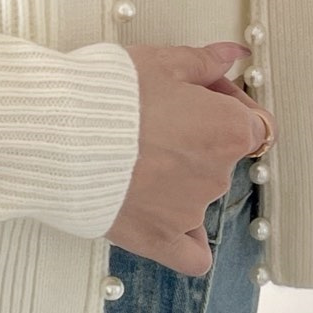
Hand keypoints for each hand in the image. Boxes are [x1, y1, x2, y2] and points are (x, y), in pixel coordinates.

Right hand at [107, 42, 275, 275]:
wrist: (59, 137)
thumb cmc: (108, 96)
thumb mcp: (160, 62)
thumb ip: (204, 63)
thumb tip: (232, 55)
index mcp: (228, 130)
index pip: (253, 123)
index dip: (225, 106)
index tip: (199, 96)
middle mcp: (217, 175)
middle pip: (221, 160)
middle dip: (196, 142)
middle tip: (154, 124)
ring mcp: (189, 211)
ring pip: (199, 198)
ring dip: (178, 181)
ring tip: (134, 164)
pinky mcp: (158, 239)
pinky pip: (191, 256)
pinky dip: (188, 246)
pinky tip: (174, 231)